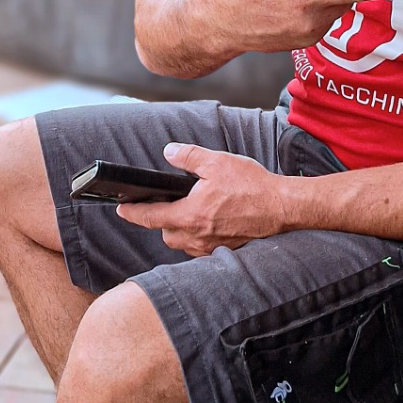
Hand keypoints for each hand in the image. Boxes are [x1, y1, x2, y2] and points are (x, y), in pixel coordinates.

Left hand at [115, 143, 292, 254]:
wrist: (282, 208)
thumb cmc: (252, 185)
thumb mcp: (218, 162)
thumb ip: (189, 157)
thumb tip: (169, 152)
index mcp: (190, 214)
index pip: (151, 216)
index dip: (132, 212)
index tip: (120, 209)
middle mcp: (197, 235)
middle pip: (165, 232)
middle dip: (161, 220)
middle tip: (165, 203)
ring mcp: (210, 246)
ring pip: (182, 242)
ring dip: (179, 229)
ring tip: (188, 211)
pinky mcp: (223, 250)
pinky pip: (200, 247)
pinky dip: (197, 236)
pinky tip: (208, 221)